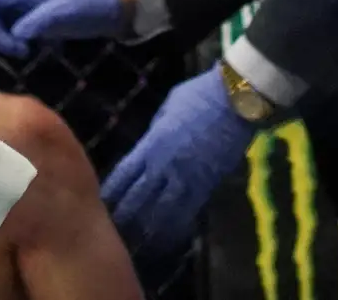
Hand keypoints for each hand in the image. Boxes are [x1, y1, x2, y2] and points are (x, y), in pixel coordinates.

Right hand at [0, 0, 126, 58]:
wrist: (111, 10)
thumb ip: (38, 21)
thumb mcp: (64, 12)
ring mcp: (29, 11)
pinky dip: (19, 43)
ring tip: (29, 51)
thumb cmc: (88, 4)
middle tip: (19, 50)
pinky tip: (37, 50)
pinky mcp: (36, 24)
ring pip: (3, 26)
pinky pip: (16, 34)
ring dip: (8, 41)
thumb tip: (16, 34)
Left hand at [103, 65, 258, 254]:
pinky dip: (176, 226)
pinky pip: (188, 211)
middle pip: (137, 198)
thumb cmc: (200, 95)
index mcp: (151, 144)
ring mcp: (186, 178)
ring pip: (160, 212)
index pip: (123, 175)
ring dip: (147, 228)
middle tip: (114, 230)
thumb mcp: (168, 107)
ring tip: (137, 242)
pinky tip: (168, 237)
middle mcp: (164, 165)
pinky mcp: (207, 185)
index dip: (111, 192)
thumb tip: (149, 144)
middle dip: (124, 216)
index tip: (101, 204)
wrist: (236, 101)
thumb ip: (155, 130)